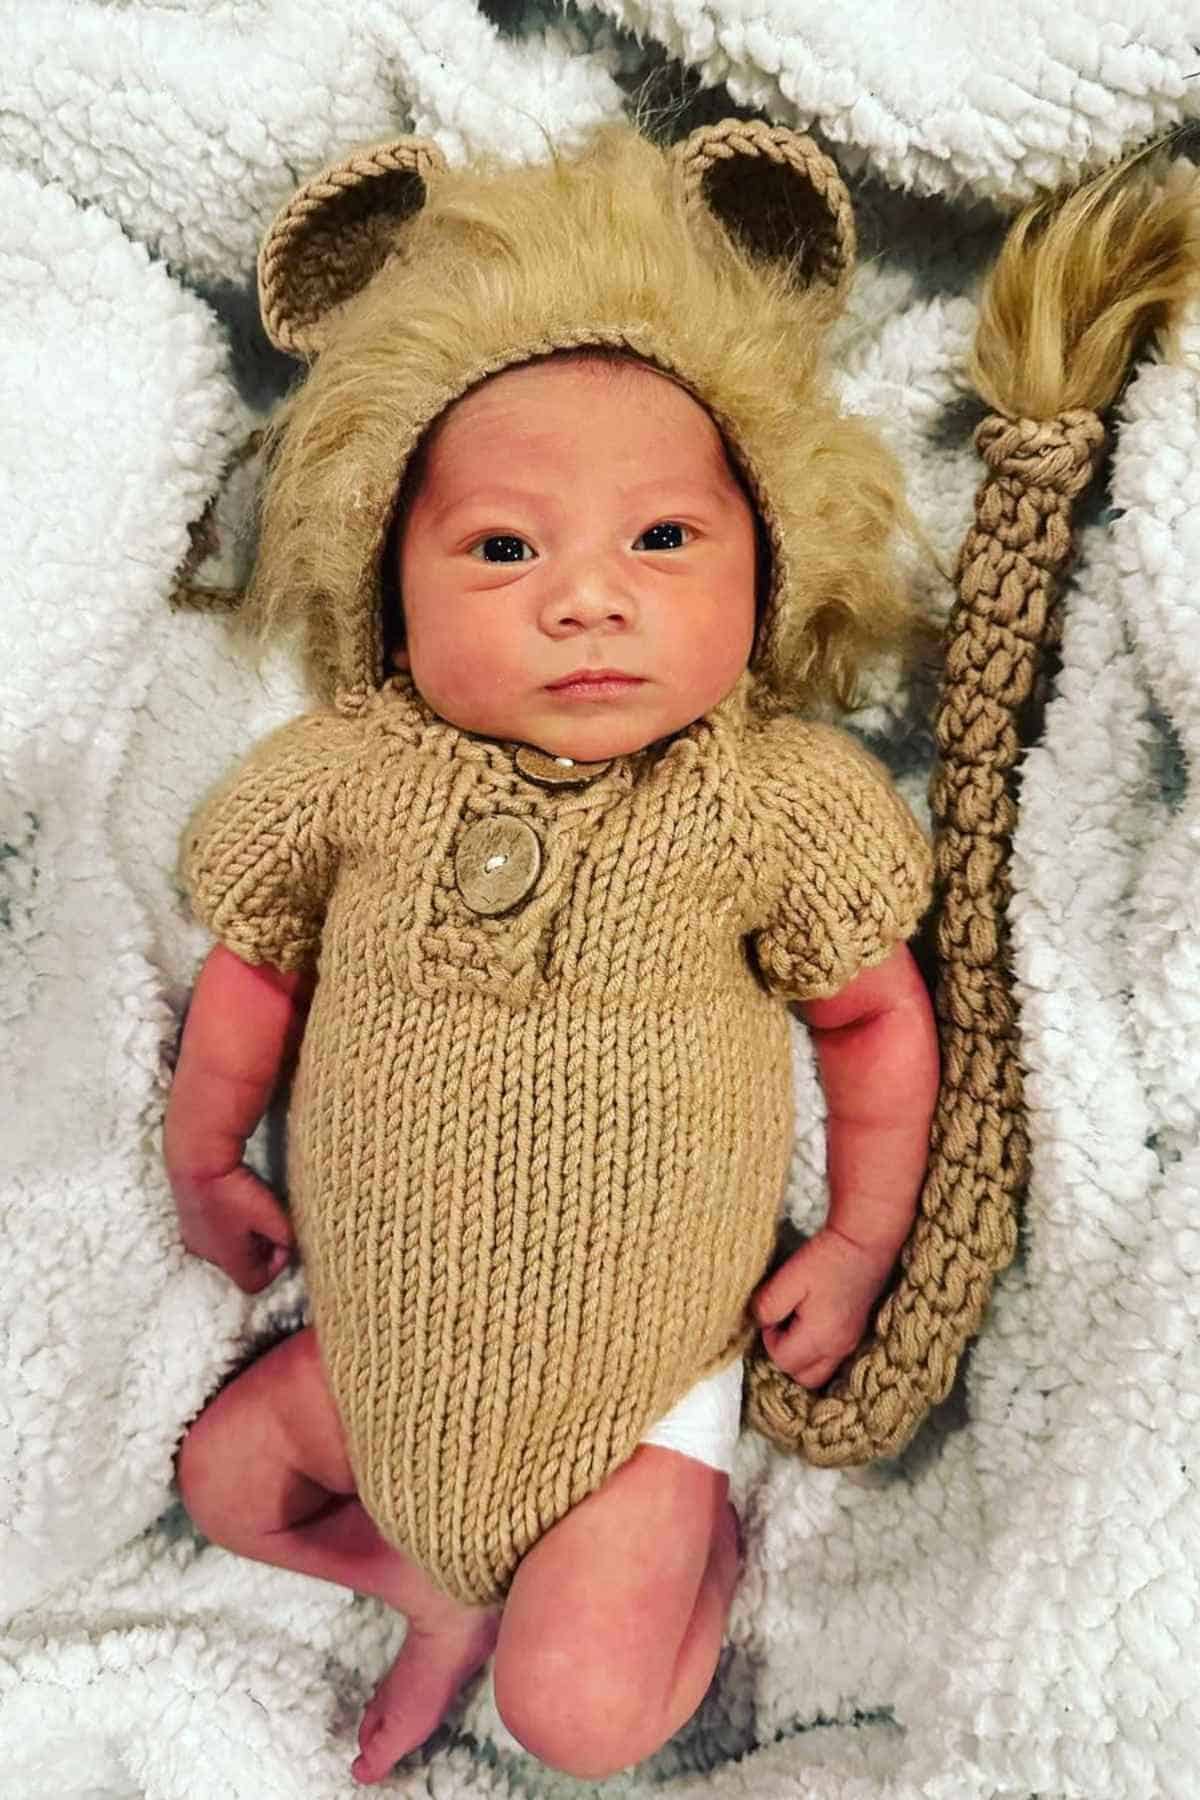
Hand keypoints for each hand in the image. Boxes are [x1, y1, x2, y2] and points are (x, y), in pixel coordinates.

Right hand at [166, 1129, 294, 1293]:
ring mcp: (194, 1236)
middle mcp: (208, 1254)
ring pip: (228, 1248)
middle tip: (273, 1224)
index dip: (276, 1266)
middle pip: (242, 1265)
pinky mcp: (189, 1218)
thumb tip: (290, 1244)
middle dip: (262, 1249)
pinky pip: (215, 1232)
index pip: (255, 1283)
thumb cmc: (234, 1189)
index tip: (285, 1242)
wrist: (198, 1158)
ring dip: (246, 1236)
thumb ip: (285, 1236)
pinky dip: (230, 1224)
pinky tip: (238, 1200)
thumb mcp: (270, 1215)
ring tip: (257, 1210)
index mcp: (228, 1259)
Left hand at [751, 1228, 894, 1389]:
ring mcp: (850, 1343)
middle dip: (785, 1355)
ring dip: (802, 1356)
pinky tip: (812, 1324)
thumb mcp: (789, 1278)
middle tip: (781, 1324)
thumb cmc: (827, 1259)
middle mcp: (838, 1348)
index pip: (782, 1360)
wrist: (864, 1243)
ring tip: (796, 1325)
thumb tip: (759, 1320)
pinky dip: (818, 1351)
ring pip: (820, 1371)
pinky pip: (832, 1359)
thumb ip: (768, 1305)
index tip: (772, 1313)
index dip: (769, 1339)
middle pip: (803, 1377)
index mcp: (820, 1338)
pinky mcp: (856, 1333)